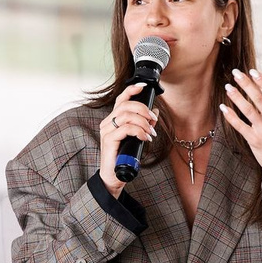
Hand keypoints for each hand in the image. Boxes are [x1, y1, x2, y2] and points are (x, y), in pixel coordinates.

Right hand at [97, 81, 157, 196]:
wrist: (115, 176)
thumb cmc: (124, 157)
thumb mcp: (137, 138)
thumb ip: (144, 124)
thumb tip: (154, 111)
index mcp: (113, 120)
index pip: (121, 99)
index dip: (131, 90)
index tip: (143, 86)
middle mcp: (107, 123)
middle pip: (126, 105)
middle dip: (143, 109)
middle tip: (153, 119)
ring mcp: (107, 131)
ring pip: (127, 116)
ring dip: (143, 123)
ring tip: (150, 133)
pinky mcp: (109, 140)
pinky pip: (126, 128)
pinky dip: (139, 131)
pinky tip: (145, 138)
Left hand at [221, 68, 261, 180]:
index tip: (253, 71)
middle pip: (258, 99)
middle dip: (246, 84)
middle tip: (236, 73)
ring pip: (247, 111)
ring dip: (236, 98)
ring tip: (227, 87)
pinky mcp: (254, 141)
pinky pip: (240, 127)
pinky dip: (231, 117)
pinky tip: (223, 108)